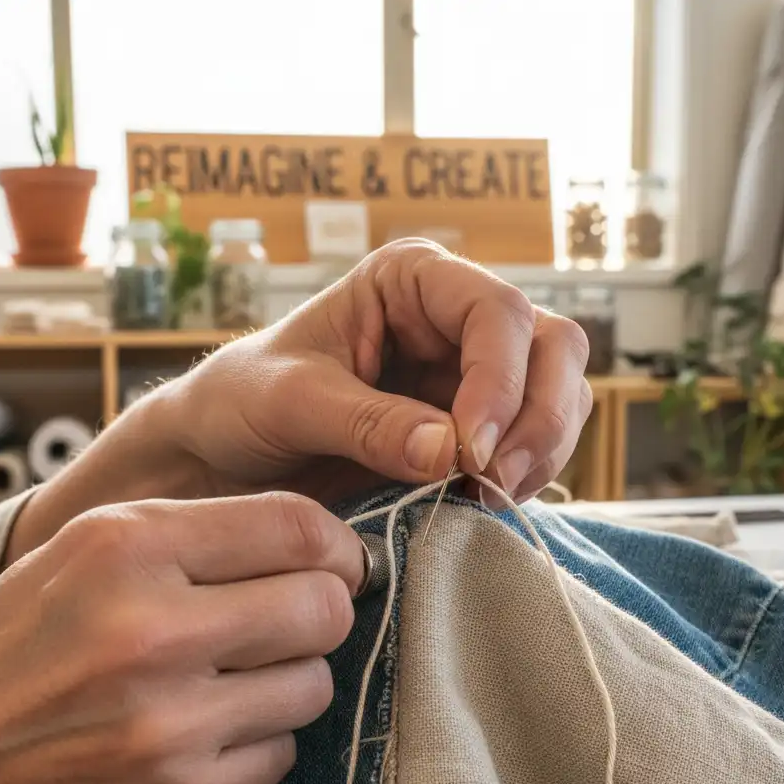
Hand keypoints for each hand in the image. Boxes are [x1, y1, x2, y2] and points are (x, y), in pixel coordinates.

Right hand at [0, 493, 360, 783]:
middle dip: (316, 611)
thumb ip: (198, 538)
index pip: (296, 526)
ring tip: (219, 683)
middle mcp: (148, 634)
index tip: (333, 560)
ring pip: (313, 687)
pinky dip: (251, 746)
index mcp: (123, 550)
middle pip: (325, 609)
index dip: (333, 543)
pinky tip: (193, 739)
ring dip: (283, 682)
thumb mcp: (79, 555)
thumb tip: (322, 547)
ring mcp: (167, 732)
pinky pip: (280, 758)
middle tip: (278, 621)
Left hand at [166, 238, 591, 505]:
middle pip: (554, 348)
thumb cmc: (242, 402)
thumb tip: (451, 451)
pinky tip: (480, 502)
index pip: (496, 313)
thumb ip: (368, 422)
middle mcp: (454, 320)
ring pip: (559, 397)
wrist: (224, 453)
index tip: (470, 450)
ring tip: (487, 496)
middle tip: (497, 479)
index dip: (500, 381)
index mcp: (412, 281)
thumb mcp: (291, 403)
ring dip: (541, 451)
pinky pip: (534, 445)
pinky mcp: (473, 429)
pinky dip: (525, 476)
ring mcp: (471, 375)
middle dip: (539, 417)